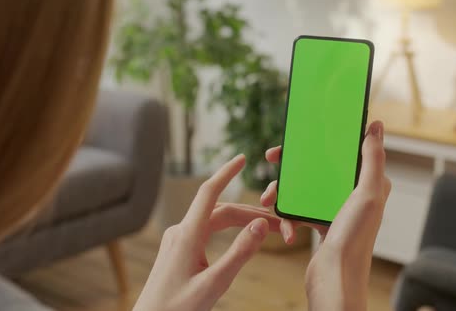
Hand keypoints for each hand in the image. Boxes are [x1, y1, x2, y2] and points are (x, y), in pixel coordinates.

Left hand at [134, 154, 283, 310]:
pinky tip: (238, 235)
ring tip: (266, 229)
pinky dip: (225, 230)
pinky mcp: (177, 249)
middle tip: (278, 222)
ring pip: (212, 221)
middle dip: (249, 212)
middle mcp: (180, 232)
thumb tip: (260, 226)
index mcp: (186, 235)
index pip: (209, 193)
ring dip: (239, 221)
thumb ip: (239, 254)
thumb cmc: (177, 308)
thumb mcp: (215, 284)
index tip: (242, 159)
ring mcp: (177, 240)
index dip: (226, 173)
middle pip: (219, 210)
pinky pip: (205, 230)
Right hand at [261, 120, 390, 310]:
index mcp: (366, 183)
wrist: (335, 279)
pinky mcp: (318, 223)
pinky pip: (298, 212)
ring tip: (267, 199)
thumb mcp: (367, 195)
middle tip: (271, 157)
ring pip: (302, 189)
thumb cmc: (354, 240)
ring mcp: (332, 208)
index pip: (343, 151)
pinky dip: (288, 219)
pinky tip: (286, 230)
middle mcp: (350, 194)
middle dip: (292, 165)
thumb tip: (375, 127)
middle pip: (316, 168)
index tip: (300, 135)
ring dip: (282, 193)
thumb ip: (372, 159)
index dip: (322, 140)